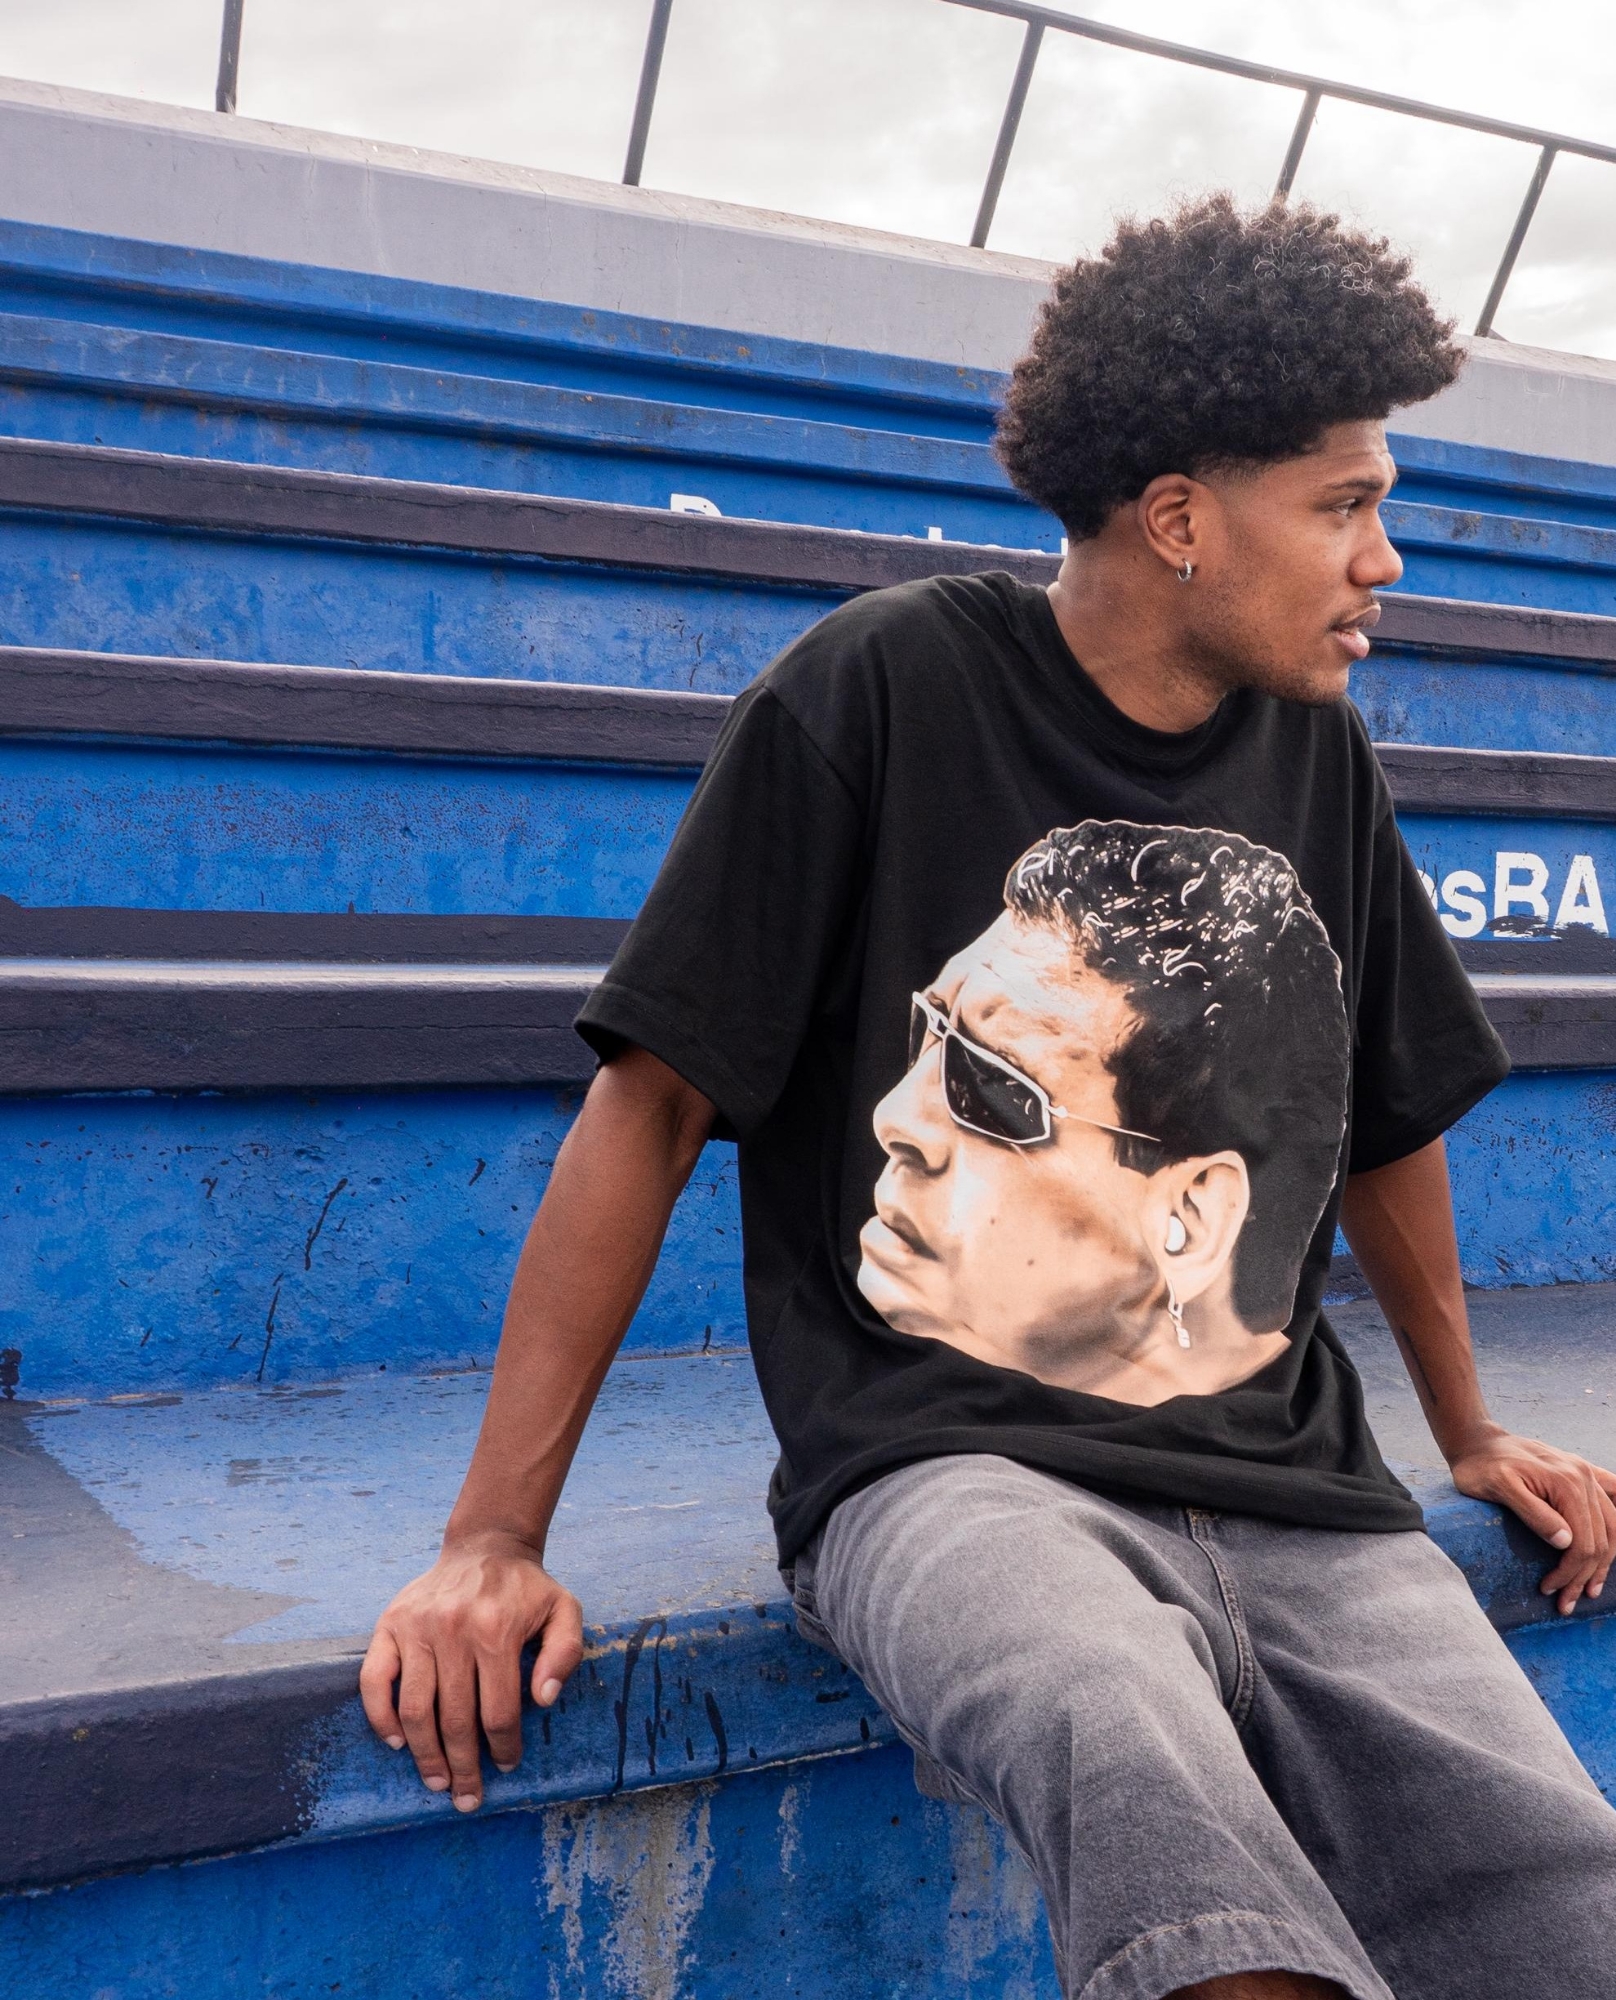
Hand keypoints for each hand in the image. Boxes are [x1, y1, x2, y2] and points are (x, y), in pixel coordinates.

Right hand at [360, 1530, 583, 1809]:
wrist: (486, 1546)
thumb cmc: (525, 1589)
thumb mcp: (564, 1610)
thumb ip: (564, 1652)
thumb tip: (544, 1699)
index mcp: (497, 1629)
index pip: (498, 1710)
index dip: (503, 1747)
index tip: (506, 1766)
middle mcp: (453, 1629)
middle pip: (455, 1719)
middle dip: (463, 1768)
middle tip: (466, 1798)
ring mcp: (417, 1627)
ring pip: (415, 1709)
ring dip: (425, 1755)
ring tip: (437, 1782)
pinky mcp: (390, 1624)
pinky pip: (375, 1681)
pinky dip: (381, 1717)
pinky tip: (397, 1743)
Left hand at [1446, 1427, 1615, 1615]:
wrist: (1476, 1440)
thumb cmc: (1481, 1466)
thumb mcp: (1499, 1488)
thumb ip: (1533, 1513)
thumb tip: (1566, 1542)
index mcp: (1568, 1483)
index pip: (1583, 1542)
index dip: (1570, 1572)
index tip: (1549, 1590)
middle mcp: (1584, 1477)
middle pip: (1600, 1540)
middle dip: (1585, 1576)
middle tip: (1565, 1603)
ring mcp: (1585, 1475)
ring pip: (1611, 1529)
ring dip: (1601, 1563)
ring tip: (1587, 1589)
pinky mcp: (1580, 1475)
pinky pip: (1610, 1504)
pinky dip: (1612, 1531)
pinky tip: (1607, 1548)